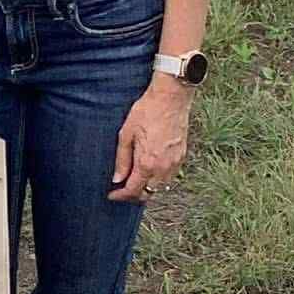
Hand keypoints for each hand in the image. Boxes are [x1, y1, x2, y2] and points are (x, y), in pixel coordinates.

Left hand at [108, 77, 192, 201]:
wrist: (171, 98)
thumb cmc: (147, 111)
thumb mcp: (126, 134)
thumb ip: (122, 159)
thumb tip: (117, 179)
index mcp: (147, 163)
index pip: (133, 190)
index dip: (120, 195)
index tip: (112, 194)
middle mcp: (163, 167)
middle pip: (148, 193)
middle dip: (133, 195)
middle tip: (121, 189)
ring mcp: (175, 163)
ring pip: (160, 187)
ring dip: (147, 188)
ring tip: (135, 180)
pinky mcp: (182, 156)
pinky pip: (169, 177)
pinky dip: (158, 179)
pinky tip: (149, 170)